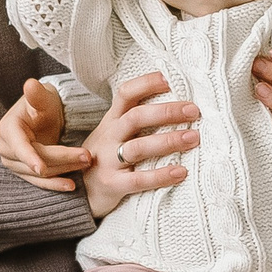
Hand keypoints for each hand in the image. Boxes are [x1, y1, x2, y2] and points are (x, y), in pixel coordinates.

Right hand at [0, 78, 92, 193]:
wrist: (45, 115)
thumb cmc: (43, 104)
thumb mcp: (42, 97)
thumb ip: (37, 94)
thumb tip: (30, 84)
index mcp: (8, 130)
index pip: (19, 146)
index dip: (30, 157)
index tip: (41, 167)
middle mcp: (6, 149)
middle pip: (35, 160)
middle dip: (62, 159)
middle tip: (87, 156)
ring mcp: (14, 163)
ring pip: (41, 174)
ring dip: (64, 171)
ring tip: (86, 163)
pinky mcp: (25, 172)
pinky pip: (41, 182)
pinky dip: (56, 184)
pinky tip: (71, 186)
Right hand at [81, 72, 201, 219]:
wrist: (78, 191)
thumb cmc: (107, 157)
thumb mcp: (114, 133)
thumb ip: (138, 120)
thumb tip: (180, 105)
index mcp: (112, 120)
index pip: (126, 94)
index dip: (147, 83)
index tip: (171, 80)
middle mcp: (110, 137)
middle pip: (136, 117)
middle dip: (166, 112)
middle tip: (193, 111)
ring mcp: (108, 161)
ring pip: (138, 147)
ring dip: (168, 141)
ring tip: (193, 138)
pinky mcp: (112, 185)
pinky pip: (138, 180)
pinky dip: (160, 176)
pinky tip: (181, 172)